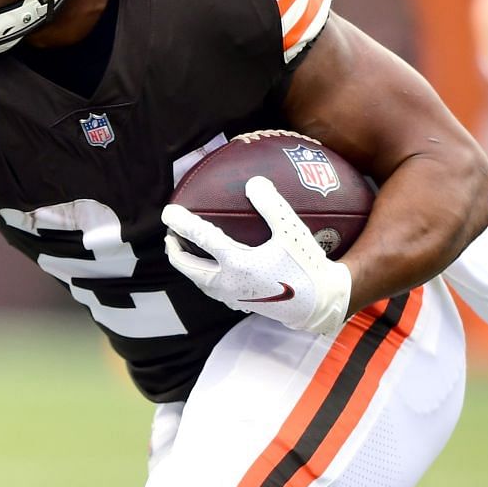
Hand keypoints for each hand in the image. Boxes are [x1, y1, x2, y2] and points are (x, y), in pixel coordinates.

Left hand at [162, 175, 352, 336]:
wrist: (319, 305)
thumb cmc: (307, 266)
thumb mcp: (292, 231)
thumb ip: (272, 204)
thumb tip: (254, 181)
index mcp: (237, 263)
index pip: (201, 238)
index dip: (182, 223)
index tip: (168, 212)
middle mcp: (228, 282)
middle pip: (189, 267)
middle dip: (175, 251)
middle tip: (169, 236)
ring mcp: (233, 296)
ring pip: (199, 281)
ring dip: (187, 266)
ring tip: (183, 253)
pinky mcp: (241, 304)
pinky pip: (213, 289)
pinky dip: (204, 276)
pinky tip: (212, 270)